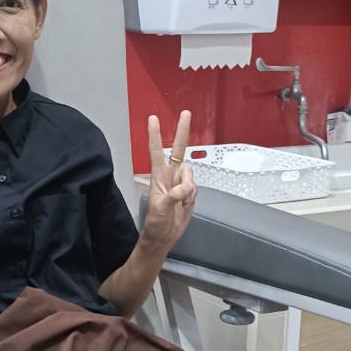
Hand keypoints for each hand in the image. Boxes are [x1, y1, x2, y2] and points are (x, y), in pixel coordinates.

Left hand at [143, 110, 196, 251]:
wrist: (163, 237)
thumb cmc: (155, 223)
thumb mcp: (161, 209)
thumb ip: (174, 195)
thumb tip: (186, 187)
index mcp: (158, 176)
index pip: (157, 151)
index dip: (156, 135)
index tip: (153, 119)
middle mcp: (170, 176)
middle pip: (179, 150)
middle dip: (182, 131)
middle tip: (186, 113)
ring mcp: (180, 184)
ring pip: (192, 174)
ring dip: (189, 187)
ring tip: (180, 202)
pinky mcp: (189, 193)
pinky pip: (197, 188)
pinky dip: (193, 197)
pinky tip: (185, 206)